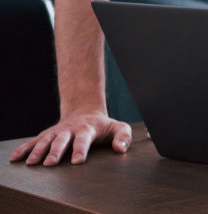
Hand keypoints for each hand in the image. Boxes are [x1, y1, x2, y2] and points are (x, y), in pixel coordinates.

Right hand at [9, 111, 130, 165]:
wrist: (85, 112)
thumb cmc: (103, 125)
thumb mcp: (118, 127)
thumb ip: (123, 136)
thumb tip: (120, 149)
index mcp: (87, 129)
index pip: (83, 140)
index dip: (80, 150)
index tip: (78, 161)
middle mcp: (69, 130)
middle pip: (61, 141)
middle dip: (56, 152)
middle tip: (50, 163)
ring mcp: (56, 132)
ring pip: (45, 141)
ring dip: (38, 151)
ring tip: (32, 163)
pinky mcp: (47, 135)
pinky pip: (33, 141)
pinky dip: (24, 149)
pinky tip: (15, 158)